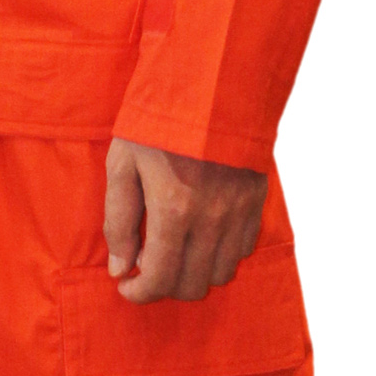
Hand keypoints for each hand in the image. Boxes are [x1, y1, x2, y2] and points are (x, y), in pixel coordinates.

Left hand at [103, 136, 265, 300]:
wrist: (212, 83)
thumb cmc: (158, 121)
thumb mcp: (122, 164)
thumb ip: (118, 221)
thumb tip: (120, 269)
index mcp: (173, 209)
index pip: (160, 278)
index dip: (140, 293)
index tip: (127, 286)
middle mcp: (211, 218)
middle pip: (192, 285)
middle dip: (164, 286)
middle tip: (147, 268)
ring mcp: (239, 212)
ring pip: (221, 274)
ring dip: (194, 273)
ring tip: (174, 251)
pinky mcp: (257, 202)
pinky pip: (243, 250)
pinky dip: (220, 254)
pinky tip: (201, 234)